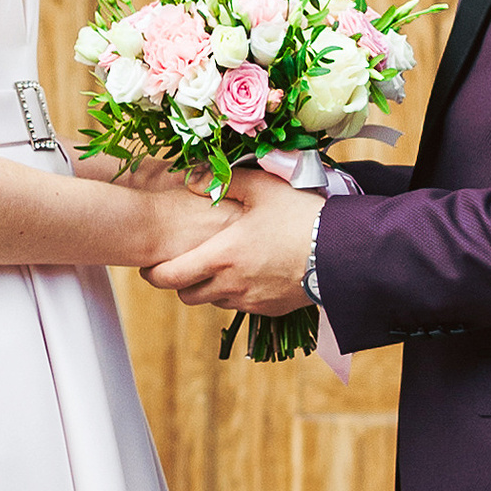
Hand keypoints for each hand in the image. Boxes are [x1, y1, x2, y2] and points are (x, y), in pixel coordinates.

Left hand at [143, 167, 325, 315]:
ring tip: (219, 264)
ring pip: (213, 301)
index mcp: (221, 256)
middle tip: (183, 262)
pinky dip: (236, 293)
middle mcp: (231, 285)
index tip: (148, 265)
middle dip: (179, 281)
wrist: (343, 252)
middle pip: (186, 294)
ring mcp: (251, 301)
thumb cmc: (302, 215)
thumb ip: (222, 180)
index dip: (152, 273)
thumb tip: (190, 179)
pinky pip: (241, 306)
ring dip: (209, 287)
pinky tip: (248, 272)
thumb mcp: (262, 187)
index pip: (168, 277)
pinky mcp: (270, 310)